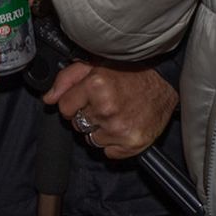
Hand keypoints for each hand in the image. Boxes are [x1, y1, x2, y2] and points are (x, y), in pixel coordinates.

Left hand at [44, 60, 178, 159]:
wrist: (166, 81)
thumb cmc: (131, 71)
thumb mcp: (95, 63)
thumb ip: (67, 79)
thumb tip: (48, 98)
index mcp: (96, 86)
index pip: (64, 107)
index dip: (73, 101)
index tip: (87, 96)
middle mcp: (107, 109)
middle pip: (77, 124)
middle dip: (87, 114)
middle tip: (106, 102)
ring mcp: (120, 129)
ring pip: (91, 139)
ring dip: (100, 129)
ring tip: (117, 112)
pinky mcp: (132, 144)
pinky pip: (108, 152)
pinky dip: (114, 143)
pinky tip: (124, 125)